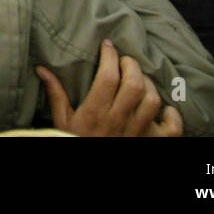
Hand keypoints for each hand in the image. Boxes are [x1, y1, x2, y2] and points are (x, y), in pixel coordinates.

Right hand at [36, 39, 183, 136]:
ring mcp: (138, 132)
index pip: (108, 77)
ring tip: (140, 80)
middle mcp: (118, 120)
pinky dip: (172, 114)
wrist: (91, 168)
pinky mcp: (152, 142)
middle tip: (124, 60)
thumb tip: (41, 68)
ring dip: (149, 85)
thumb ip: (56, 94)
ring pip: (153, 100)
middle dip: (131, 65)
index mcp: (95, 112)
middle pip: (135, 84)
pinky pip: (172, 127)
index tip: (107, 45)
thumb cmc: (76, 140)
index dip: (110, 56)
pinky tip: (163, 108)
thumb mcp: (62, 120)